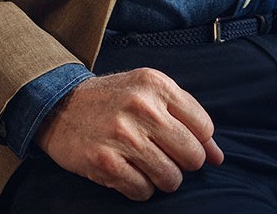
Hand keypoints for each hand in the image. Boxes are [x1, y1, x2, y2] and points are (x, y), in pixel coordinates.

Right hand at [35, 69, 223, 200]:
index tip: (176, 141)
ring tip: (143, 165)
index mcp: (156, 84)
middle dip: (181, 164)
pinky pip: (143, 191)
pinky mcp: (105, 162)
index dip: (196, 142)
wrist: (58, 105)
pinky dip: (139, 188)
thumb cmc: (112, 100)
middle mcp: (141, 107)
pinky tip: (126, 172)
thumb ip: (187, 119)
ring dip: (161, 179)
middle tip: (161, 155)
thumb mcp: (149, 94)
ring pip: (171, 178)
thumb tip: (218, 157)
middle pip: (192, 156)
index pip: (204, 128)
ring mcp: (122, 135)